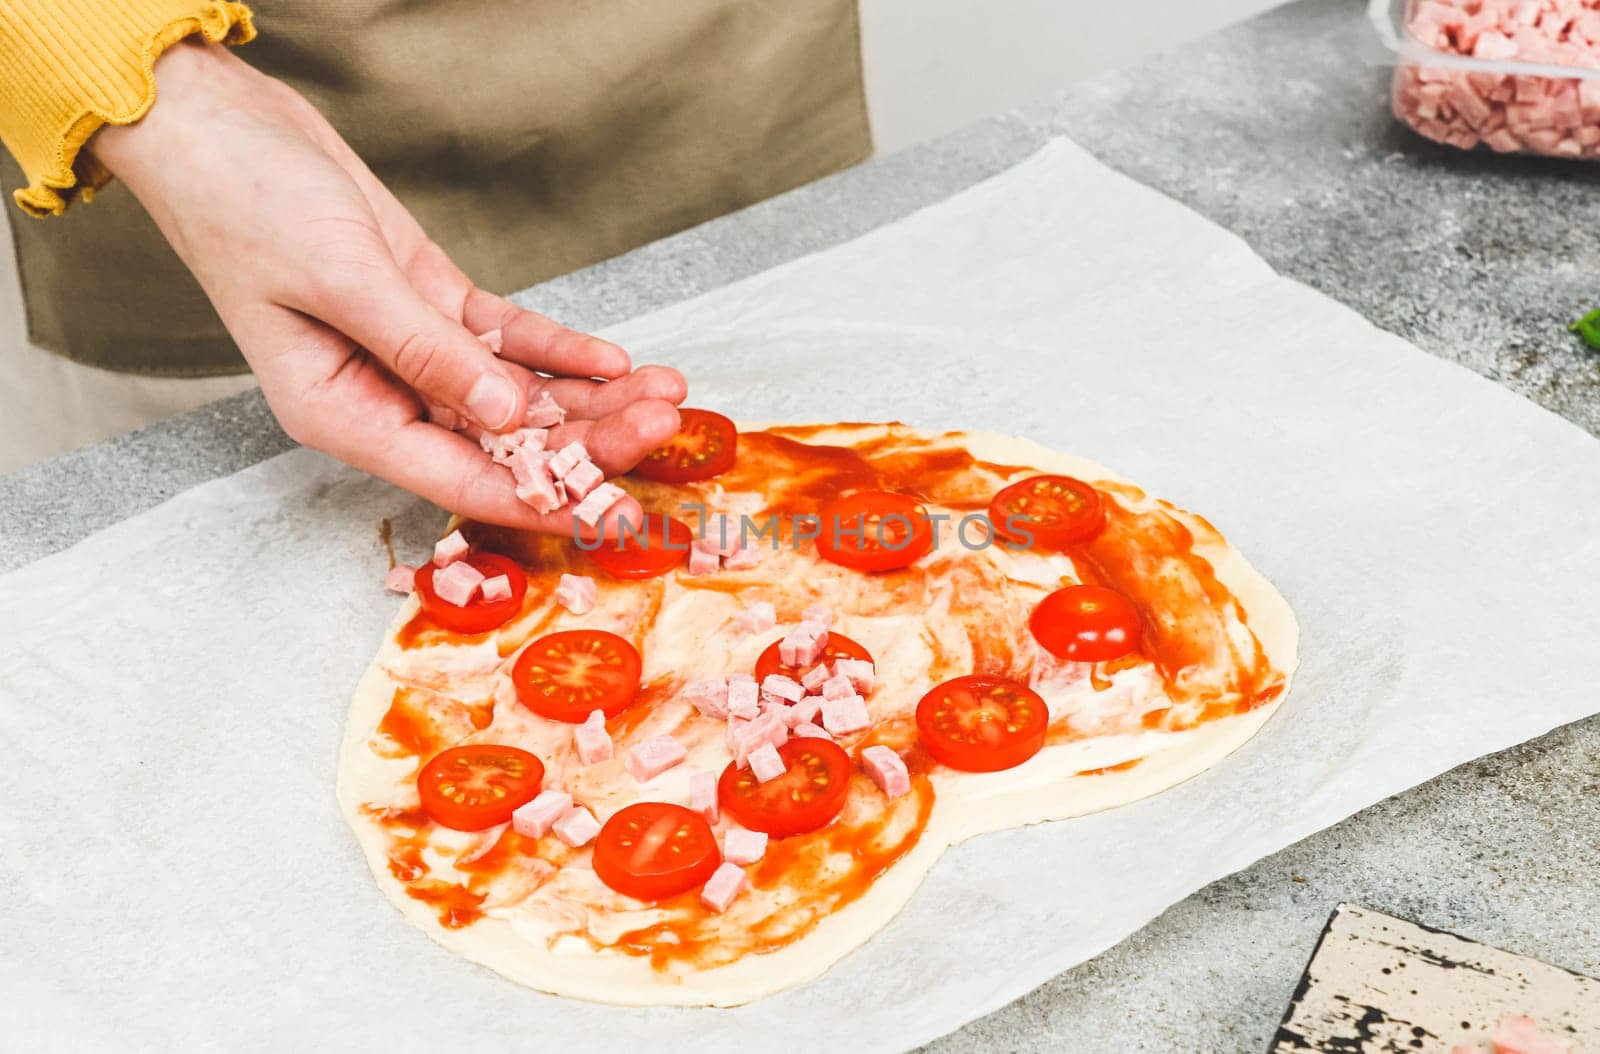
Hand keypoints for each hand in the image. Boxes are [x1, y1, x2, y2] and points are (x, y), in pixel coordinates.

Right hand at [91, 41, 684, 532]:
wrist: (221, 128)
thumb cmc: (246, 206)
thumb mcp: (340, 281)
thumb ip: (425, 352)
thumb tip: (507, 412)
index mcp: (344, 415)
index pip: (460, 479)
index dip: (542, 498)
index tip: (611, 511)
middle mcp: (384, 397)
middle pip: (504, 440)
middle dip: (589, 437)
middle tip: (663, 424)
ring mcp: (414, 353)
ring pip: (518, 394)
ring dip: (591, 396)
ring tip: (664, 391)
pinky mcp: (434, 305)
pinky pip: (510, 341)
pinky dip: (561, 350)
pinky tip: (614, 359)